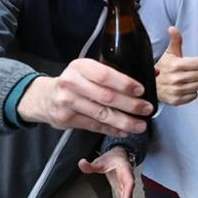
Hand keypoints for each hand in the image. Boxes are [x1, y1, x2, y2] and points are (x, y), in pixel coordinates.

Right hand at [17, 59, 151, 136]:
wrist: (44, 97)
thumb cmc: (75, 81)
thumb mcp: (89, 70)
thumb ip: (116, 71)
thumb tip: (153, 72)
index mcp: (80, 66)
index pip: (105, 75)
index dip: (125, 83)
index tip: (141, 91)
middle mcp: (72, 83)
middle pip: (106, 97)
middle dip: (130, 105)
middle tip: (147, 109)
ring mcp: (67, 102)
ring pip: (101, 114)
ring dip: (124, 121)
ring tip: (140, 125)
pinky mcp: (66, 119)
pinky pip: (94, 125)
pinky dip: (111, 130)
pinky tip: (124, 131)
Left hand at [77, 147, 133, 197]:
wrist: (118, 156)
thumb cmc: (111, 158)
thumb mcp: (101, 160)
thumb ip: (91, 164)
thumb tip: (81, 163)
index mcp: (125, 172)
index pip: (129, 184)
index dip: (127, 195)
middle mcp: (128, 182)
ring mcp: (125, 189)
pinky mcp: (121, 193)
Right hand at [154, 27, 197, 105]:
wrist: (151, 86)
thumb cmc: (163, 68)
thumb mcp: (169, 53)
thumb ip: (175, 40)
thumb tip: (172, 28)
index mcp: (175, 65)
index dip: (195, 63)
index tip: (189, 64)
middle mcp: (176, 78)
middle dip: (195, 72)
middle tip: (186, 72)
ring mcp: (176, 90)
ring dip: (193, 83)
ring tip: (184, 80)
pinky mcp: (176, 100)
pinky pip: (194, 96)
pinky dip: (190, 93)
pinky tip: (183, 88)